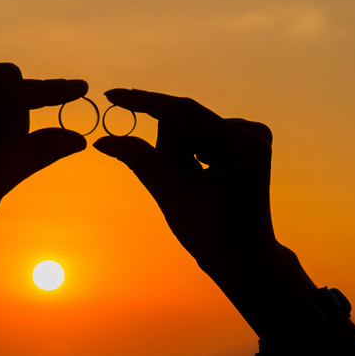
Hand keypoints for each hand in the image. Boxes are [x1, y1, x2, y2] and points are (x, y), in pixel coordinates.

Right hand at [93, 88, 314, 332]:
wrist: (243, 258)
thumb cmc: (211, 235)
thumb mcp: (172, 196)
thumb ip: (140, 161)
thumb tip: (103, 138)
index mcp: (242, 146)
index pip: (185, 112)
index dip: (145, 103)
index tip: (111, 96)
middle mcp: (251, 132)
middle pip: (184, 122)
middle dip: (167, 151)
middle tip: (177, 186)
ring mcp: (249, 135)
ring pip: (187, 129)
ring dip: (176, 157)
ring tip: (192, 189)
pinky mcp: (242, 140)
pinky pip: (197, 135)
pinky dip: (187, 158)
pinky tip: (201, 181)